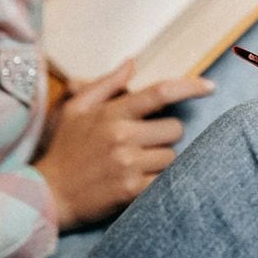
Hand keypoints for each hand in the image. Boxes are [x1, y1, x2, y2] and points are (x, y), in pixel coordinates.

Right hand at [35, 60, 213, 230]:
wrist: (47, 195)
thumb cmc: (66, 150)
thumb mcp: (77, 110)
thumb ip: (107, 85)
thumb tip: (132, 62)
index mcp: (112, 113)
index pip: (160, 92)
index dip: (190, 87)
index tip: (211, 87)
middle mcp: (122, 136)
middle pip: (175, 129)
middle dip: (165, 137)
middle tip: (143, 145)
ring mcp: (127, 164)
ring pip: (172, 156)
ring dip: (161, 161)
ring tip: (135, 166)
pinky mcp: (131, 190)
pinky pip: (166, 180)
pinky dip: (159, 182)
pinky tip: (141, 182)